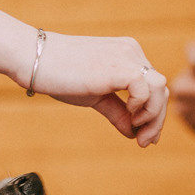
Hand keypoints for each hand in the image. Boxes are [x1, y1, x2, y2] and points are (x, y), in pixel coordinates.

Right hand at [29, 33, 168, 145]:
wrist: (33, 59)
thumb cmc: (59, 75)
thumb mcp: (95, 96)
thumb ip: (117, 111)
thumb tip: (134, 132)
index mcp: (126, 55)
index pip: (153, 85)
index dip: (154, 113)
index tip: (144, 136)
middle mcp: (131, 52)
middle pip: (161, 88)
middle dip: (157, 119)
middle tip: (145, 142)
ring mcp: (127, 57)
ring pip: (160, 88)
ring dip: (154, 115)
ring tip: (137, 131)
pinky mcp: (119, 67)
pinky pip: (146, 88)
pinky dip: (142, 106)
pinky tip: (129, 115)